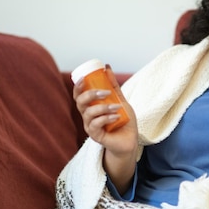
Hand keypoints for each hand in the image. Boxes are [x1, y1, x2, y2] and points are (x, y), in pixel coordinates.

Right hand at [74, 65, 137, 190]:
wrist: (130, 141)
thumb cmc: (124, 121)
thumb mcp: (120, 101)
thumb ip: (114, 87)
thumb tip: (107, 68)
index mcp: (90, 107)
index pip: (78, 95)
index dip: (78, 86)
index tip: (85, 78)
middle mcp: (87, 116)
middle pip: (80, 102)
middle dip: (90, 95)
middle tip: (105, 93)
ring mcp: (90, 127)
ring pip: (88, 113)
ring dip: (103, 108)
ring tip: (116, 108)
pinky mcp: (96, 136)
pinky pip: (96, 125)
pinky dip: (106, 118)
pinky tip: (116, 117)